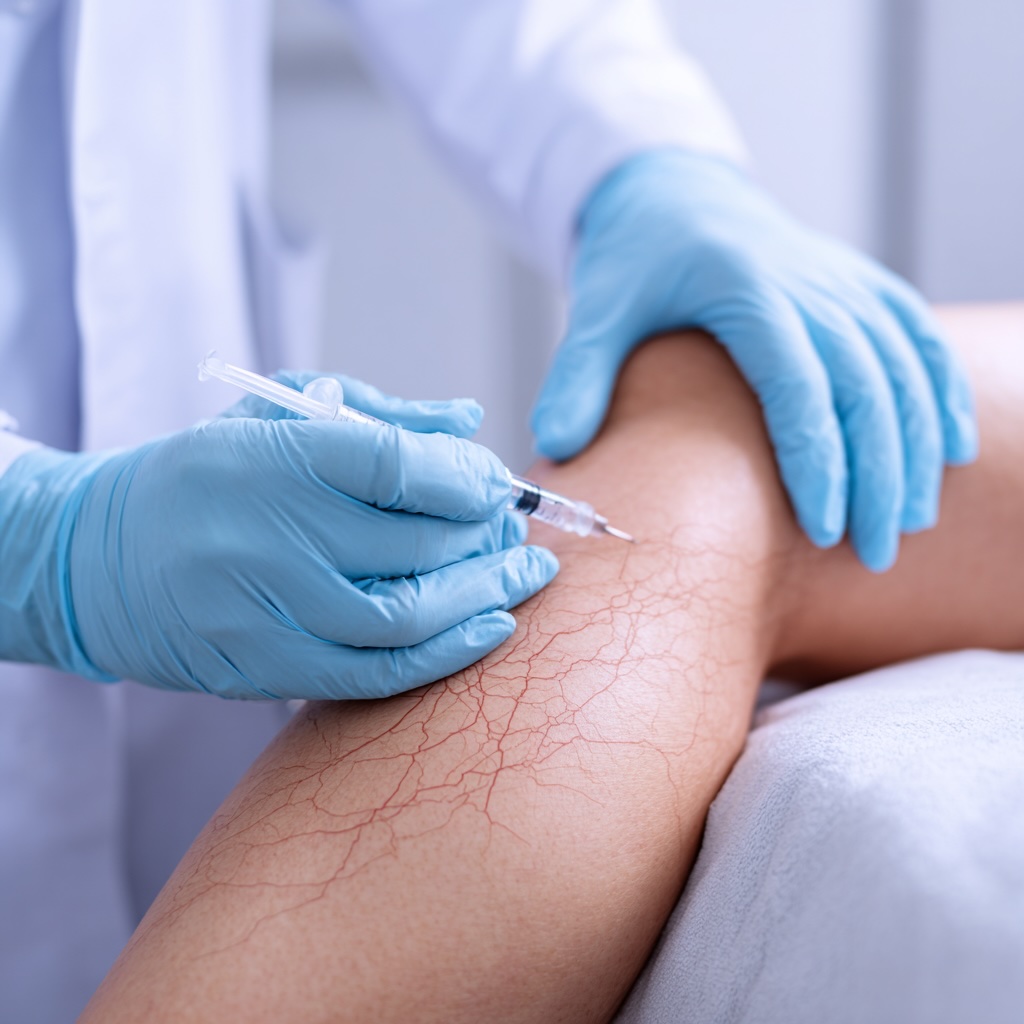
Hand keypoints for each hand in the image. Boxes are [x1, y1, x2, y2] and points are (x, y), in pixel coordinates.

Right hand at [0, 389, 556, 698]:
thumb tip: (471, 424)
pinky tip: (490, 628)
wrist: (103, 559)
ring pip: (403, 618)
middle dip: (486, 539)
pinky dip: (443, 655)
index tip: (499, 484)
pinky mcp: (261, 667)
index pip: (393, 465)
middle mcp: (264, 535)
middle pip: (413, 545)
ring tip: (524, 578)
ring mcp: (261, 610)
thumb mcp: (277, 414)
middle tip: (519, 531)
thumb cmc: (208, 474)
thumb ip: (380, 416)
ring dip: (483, 598)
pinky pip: (372, 674)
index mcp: (268, 457)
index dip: (466, 477)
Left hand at [531, 150, 977, 570]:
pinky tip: (948, 451)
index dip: (817, 460)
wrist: (676, 196)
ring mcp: (844, 282)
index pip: (797, 384)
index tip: (824, 529)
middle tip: (874, 553)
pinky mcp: (862, 286)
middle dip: (877, 475)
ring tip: (909, 522)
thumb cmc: (636, 263)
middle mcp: (810, 283)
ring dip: (915, 449)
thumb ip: (577, 376)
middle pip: (864, 387)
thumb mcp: (597, 311)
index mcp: (746, 289)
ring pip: (903, 369)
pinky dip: (941, 394)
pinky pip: (917, 340)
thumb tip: (556, 450)